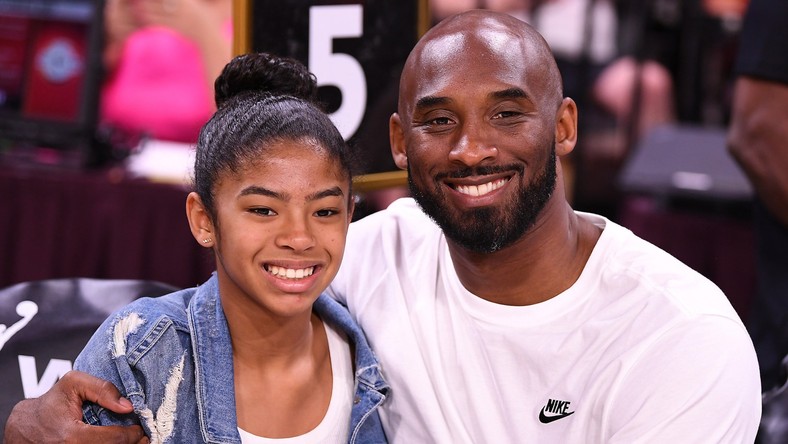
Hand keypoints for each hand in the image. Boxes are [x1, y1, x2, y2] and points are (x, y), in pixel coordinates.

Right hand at [3, 370, 147, 443]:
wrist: (26, 426)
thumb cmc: (51, 403)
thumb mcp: (73, 384)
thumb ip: (102, 389)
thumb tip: (127, 406)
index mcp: (72, 436)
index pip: (114, 440)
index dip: (133, 434)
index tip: (140, 428)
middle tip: (144, 437)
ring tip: (134, 441)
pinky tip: (119, 442)